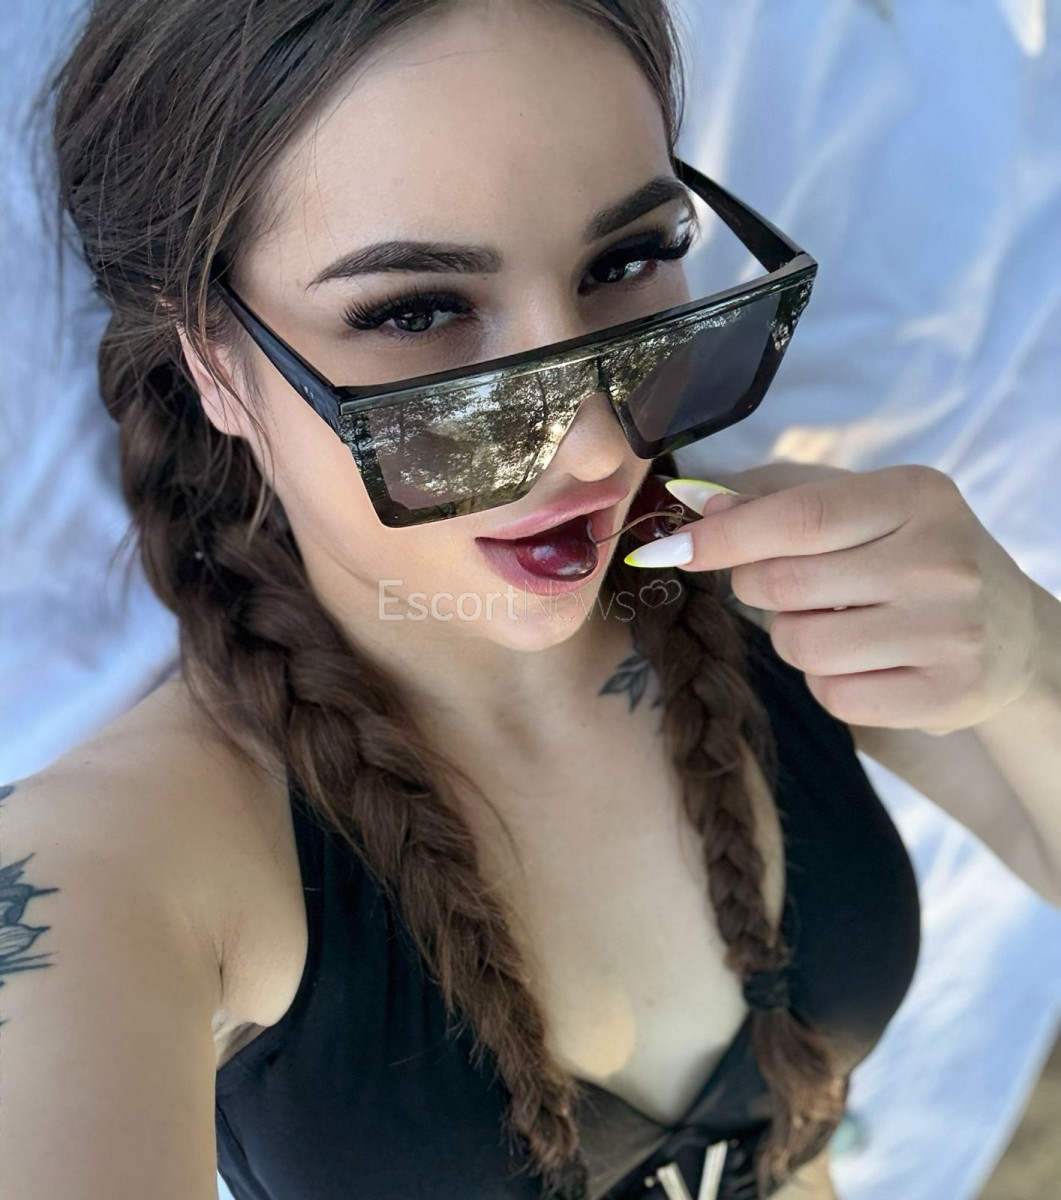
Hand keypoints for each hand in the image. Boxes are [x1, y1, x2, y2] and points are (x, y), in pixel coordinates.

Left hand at [624, 464, 1039, 734]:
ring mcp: (950, 633)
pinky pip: (832, 696)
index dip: (724, 537)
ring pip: (800, 645)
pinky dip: (826, 681)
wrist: (1010, 633)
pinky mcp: (946, 695)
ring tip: (836, 620)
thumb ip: (779, 503)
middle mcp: (940, 562)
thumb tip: (697, 507)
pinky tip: (862, 660)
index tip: (671, 548)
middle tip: (779, 583)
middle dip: (754, 586)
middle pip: (785, 585)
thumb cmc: (914, 556)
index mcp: (916, 496)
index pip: (797, 518)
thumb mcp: (866, 508)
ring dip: (792, 636)